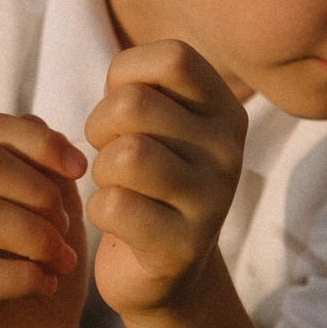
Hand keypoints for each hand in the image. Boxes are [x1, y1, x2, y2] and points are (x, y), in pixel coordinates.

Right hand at [0, 114, 90, 327]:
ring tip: (61, 260)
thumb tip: (58, 138)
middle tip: (67, 225)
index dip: (39, 140)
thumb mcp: (60, 226)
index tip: (82, 168)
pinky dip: (22, 276)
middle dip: (38, 188)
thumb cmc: (42, 286)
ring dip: (34, 234)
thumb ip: (54, 181)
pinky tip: (46, 286)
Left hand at [84, 40, 247, 318]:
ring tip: (115, 185)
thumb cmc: (150, 180)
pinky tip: (117, 221)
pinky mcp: (184, 248)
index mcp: (226, 112)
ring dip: (101, 171)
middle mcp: (229, 152)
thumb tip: (122, 81)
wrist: (168, 270)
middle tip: (107, 152)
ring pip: (125, 156)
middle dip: (99, 126)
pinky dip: (98, 212)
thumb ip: (148, 88)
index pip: (172, 57)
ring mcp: (212, 201)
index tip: (123, 107)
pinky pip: (113, 207)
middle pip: (133, 105)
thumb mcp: (161, 125)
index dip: (126, 74)